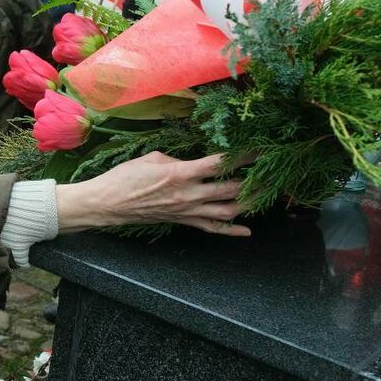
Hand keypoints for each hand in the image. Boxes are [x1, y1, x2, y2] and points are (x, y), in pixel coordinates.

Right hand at [55, 152, 250, 235]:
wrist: (107, 203)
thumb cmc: (125, 177)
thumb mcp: (152, 158)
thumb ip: (178, 159)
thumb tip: (193, 163)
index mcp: (180, 173)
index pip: (219, 163)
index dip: (243, 156)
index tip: (261, 149)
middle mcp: (188, 194)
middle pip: (230, 189)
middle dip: (254, 181)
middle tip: (273, 174)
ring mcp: (187, 211)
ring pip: (227, 211)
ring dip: (249, 204)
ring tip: (267, 196)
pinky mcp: (182, 221)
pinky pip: (211, 228)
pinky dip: (231, 231)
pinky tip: (247, 231)